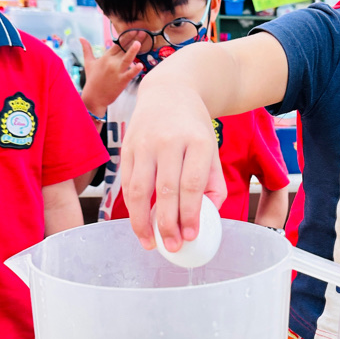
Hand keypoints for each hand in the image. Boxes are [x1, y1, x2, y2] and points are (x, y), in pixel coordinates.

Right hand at [80, 36, 142, 116]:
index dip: (126, 37)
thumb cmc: (92, 80)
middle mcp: (111, 63)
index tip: (133, 30)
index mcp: (105, 57)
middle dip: (133, 40)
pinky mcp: (121, 81)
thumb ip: (87, 49)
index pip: (117, 45)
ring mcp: (116, 72)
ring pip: (127, 59)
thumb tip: (81, 38)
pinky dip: (134, 70)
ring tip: (139, 42)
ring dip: (133, 51)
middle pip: (124, 49)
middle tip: (142, 32)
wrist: (93, 98)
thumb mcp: (88, 62)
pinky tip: (140, 65)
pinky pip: (129, 74)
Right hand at [121, 82, 226, 250]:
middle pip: (164, 190)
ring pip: (138, 189)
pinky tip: (139, 223)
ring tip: (150, 243)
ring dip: (142, 221)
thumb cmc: (194, 127)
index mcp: (196, 142)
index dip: (190, 214)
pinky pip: (126, 183)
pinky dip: (131, 207)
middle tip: (173, 247)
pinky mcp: (126, 147)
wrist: (170, 91)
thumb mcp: (212, 149)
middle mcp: (168, 141)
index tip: (191, 236)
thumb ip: (213, 183)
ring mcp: (144, 144)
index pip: (191, 184)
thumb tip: (209, 216)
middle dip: (167, 224)